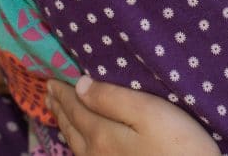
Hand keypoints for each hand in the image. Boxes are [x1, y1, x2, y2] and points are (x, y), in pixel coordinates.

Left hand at [46, 77, 218, 155]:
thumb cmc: (178, 145)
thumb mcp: (147, 112)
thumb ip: (112, 98)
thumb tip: (80, 85)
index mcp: (101, 134)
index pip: (76, 106)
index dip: (64, 91)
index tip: (52, 78)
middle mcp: (96, 154)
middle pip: (72, 126)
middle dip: (60, 107)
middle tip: (49, 93)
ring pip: (76, 143)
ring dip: (65, 124)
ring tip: (58, 112)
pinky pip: (85, 155)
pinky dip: (76, 140)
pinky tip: (81, 141)